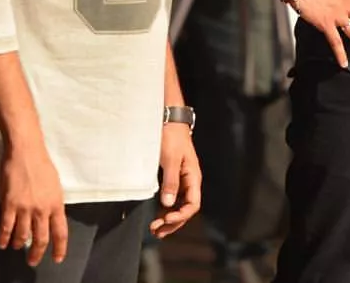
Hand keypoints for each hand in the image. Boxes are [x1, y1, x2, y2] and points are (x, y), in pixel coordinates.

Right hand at [0, 143, 67, 266]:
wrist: (26, 150)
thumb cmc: (41, 163)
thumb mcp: (55, 184)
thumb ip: (53, 202)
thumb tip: (51, 216)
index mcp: (56, 203)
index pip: (60, 232)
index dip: (59, 248)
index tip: (57, 258)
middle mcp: (42, 209)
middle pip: (41, 239)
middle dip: (36, 253)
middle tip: (33, 260)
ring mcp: (25, 208)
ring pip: (22, 236)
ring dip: (19, 244)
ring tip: (17, 246)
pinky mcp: (9, 204)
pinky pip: (6, 228)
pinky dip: (4, 238)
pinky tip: (2, 243)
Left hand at [150, 124, 200, 238]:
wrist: (168, 119)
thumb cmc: (171, 136)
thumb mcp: (170, 158)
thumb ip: (170, 182)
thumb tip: (168, 204)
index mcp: (193, 176)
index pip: (193, 204)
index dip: (181, 216)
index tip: (166, 220)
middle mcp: (189, 180)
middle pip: (186, 208)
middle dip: (173, 222)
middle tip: (157, 231)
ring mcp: (181, 178)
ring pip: (179, 204)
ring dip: (168, 217)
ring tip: (156, 228)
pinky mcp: (173, 175)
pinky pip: (172, 197)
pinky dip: (165, 208)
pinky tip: (157, 214)